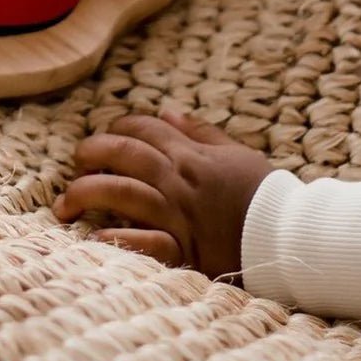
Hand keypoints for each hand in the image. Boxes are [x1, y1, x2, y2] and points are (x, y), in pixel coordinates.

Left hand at [53, 110, 272, 280]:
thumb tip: (167, 111)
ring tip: (65, 203)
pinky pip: (144, 241)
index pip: (145, 128)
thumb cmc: (266, 195)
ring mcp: (180, 214)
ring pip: (123, 193)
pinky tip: (94, 238)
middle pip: (124, 154)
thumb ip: (200, 132)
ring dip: (88, 193)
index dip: (119, 126)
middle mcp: (180, 180)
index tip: (105, 134)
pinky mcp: (186, 249)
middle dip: (92, 152)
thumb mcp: (236, 153)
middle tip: (76, 161)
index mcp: (192, 155)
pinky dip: (117, 239)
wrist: (295, 239)